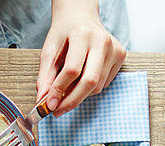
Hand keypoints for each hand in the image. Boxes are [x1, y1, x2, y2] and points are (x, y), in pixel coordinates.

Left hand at [37, 0, 126, 115]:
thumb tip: (43, 100)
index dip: (60, 89)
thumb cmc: (65, 31)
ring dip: (80, 94)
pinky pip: (105, 82)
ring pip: (97, 86)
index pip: (72, 70)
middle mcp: (102, 41)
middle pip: (89, 81)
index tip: (49, 104)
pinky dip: (91, 87)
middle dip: (72, 100)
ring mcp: (114, 49)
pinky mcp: (121, 56)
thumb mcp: (50, 49)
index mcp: (82, 34)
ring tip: (67, 92)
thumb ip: (45, 75)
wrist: (81, 15)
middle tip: (58, 110)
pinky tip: (82, 78)